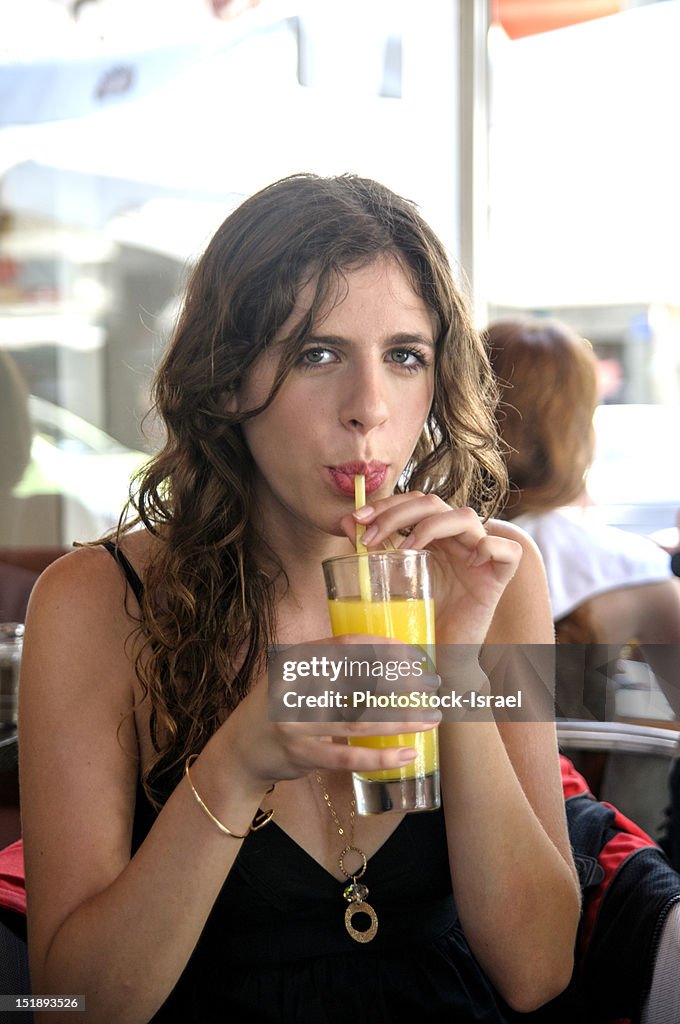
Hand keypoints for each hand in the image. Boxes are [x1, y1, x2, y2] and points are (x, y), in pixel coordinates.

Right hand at [222, 634, 439, 790]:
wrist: (239, 751)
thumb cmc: (278, 709)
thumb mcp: (294, 677)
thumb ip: (329, 668)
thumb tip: (387, 662)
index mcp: (296, 661)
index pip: (345, 645)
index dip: (382, 646)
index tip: (413, 651)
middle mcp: (294, 687)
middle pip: (358, 681)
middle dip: (401, 683)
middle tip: (433, 685)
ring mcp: (296, 722)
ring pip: (359, 721)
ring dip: (400, 720)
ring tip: (431, 718)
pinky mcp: (301, 754)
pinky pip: (348, 757)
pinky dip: (380, 757)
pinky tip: (406, 753)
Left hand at [340, 493, 522, 644]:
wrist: (442, 655)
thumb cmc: (420, 617)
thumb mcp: (392, 579)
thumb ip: (375, 550)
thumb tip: (346, 522)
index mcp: (433, 536)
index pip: (413, 502)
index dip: (386, 504)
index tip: (357, 519)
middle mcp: (456, 540)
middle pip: (433, 503)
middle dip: (398, 513)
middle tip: (371, 537)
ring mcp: (479, 556)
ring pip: (466, 516)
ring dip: (433, 525)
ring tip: (410, 547)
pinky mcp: (499, 578)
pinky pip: (509, 550)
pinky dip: (490, 548)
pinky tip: (469, 562)